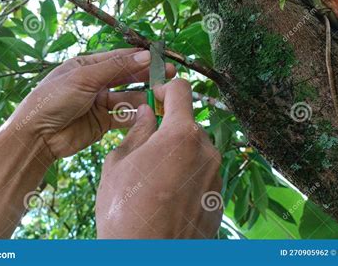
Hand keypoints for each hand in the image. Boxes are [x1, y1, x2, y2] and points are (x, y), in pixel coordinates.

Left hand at [6, 48, 174, 158]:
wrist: (36, 135)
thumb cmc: (53, 99)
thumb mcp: (84, 78)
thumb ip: (116, 68)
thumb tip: (145, 56)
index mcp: (88, 66)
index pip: (120, 58)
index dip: (141, 58)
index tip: (161, 59)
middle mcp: (95, 82)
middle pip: (127, 77)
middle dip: (148, 76)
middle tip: (169, 75)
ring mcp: (100, 103)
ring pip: (128, 97)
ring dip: (145, 97)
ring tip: (164, 96)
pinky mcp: (103, 123)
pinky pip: (124, 117)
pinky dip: (137, 116)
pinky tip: (151, 114)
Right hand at [96, 79, 222, 238]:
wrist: (147, 259)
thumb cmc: (125, 212)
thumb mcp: (119, 164)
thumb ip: (137, 131)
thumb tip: (147, 113)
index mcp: (181, 136)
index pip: (181, 90)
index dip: (165, 88)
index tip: (154, 98)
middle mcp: (206, 151)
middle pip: (188, 123)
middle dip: (168, 127)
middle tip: (146, 144)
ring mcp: (216, 176)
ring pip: (196, 149)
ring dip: (178, 152)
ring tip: (154, 177)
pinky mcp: (219, 197)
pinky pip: (203, 173)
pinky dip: (187, 174)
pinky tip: (167, 194)